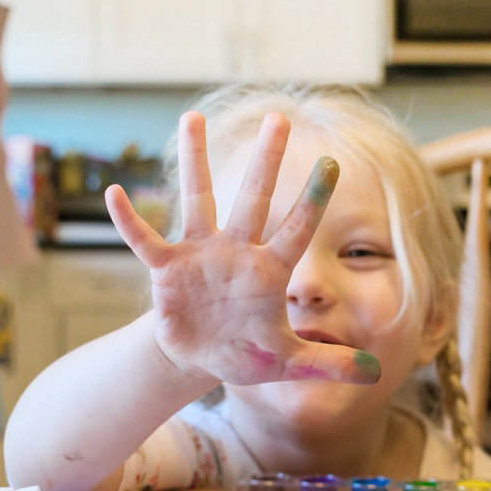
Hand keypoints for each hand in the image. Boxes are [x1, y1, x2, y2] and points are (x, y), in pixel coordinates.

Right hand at [104, 111, 380, 386]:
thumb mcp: (289, 362)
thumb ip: (328, 364)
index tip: (334, 162)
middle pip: (253, 198)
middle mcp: (238, 251)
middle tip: (279, 118)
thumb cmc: (248, 352)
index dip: (313, 199)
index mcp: (270, 271)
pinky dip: (130, 221)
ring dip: (195, 161)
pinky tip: (114, 193)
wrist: (202, 358)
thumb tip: (375, 373)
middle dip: (266, 161)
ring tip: (191, 118)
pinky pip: (146, 239)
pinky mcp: (168, 268)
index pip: (298, 229)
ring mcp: (202, 254)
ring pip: (199, 199)